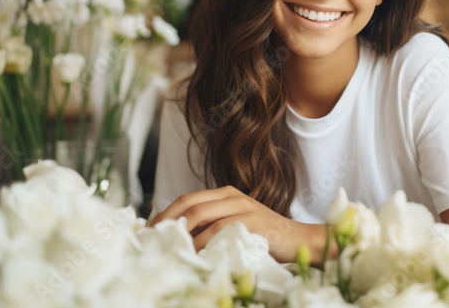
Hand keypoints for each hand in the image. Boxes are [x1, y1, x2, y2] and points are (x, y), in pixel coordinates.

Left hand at [148, 185, 318, 263]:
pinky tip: (193, 254)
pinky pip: (217, 230)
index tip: (150, 230)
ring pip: (200, 214)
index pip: (188, 198)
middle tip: (151, 239)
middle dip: (166, 221)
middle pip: (189, 203)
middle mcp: (232, 196)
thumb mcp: (236, 226)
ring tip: (167, 247)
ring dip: (180, 232)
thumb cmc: (264, 237)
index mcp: (226, 194)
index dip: (166, 213)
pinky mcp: (250, 221)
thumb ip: (213, 226)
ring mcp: (242, 206)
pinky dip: (201, 243)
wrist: (298, 239)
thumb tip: (180, 239)